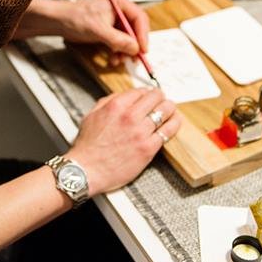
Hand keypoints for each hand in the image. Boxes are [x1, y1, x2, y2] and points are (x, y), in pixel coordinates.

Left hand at [60, 0, 149, 58]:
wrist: (59, 22)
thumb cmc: (75, 18)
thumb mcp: (98, 30)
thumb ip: (118, 39)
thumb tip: (134, 48)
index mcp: (120, 3)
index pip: (139, 18)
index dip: (143, 35)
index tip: (143, 49)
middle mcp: (120, 10)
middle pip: (135, 29)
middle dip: (134, 45)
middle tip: (135, 58)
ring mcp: (114, 20)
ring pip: (128, 38)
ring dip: (126, 51)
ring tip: (120, 60)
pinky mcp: (109, 30)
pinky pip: (119, 42)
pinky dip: (118, 51)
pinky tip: (114, 59)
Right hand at [65, 88, 181, 195]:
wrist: (86, 170)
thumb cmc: (88, 146)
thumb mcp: (92, 115)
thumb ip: (109, 102)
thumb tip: (125, 95)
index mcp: (116, 106)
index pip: (141, 91)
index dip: (147, 93)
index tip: (150, 97)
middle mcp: (130, 116)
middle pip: (156, 97)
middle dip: (160, 98)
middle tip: (162, 102)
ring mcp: (141, 132)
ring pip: (165, 111)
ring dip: (170, 109)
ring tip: (171, 111)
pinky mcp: (148, 148)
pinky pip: (168, 131)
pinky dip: (174, 124)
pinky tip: (175, 122)